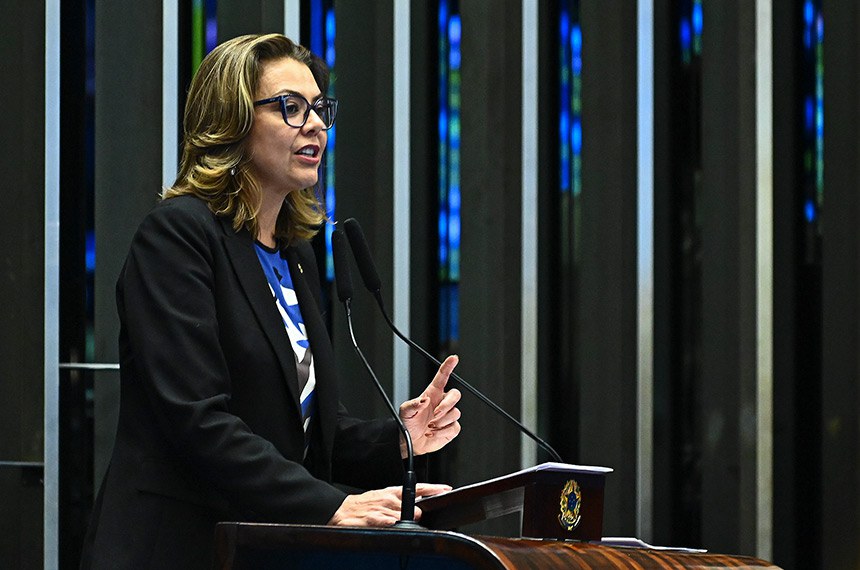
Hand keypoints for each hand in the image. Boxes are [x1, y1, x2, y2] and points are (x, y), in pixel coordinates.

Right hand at [327, 483, 451, 525]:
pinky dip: (389, 521)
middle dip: (418, 511)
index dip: (432, 489)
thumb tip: (420, 506)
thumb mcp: (384, 498)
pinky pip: (384, 520)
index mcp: (393, 492)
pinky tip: (392, 522)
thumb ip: (402, 502)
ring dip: (406, 518)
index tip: (445, 488)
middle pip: (412, 505)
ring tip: (408, 519)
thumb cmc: (365, 505)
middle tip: (419, 515)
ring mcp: (380, 508)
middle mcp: (389, 499)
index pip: (417, 488)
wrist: (341, 509)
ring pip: (400, 513)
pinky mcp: (371, 517)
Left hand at [399, 355, 461, 456]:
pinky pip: (454, 427)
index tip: (453, 358)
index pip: (442, 377)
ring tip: (429, 426)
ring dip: (441, 422)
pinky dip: (442, 432)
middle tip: (435, 414)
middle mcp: (441, 402)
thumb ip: (413, 404)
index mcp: (432, 394)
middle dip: (447, 404)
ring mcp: (448, 415)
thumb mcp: (405, 412)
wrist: (411, 442)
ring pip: (455, 413)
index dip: (448, 367)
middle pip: (455, 395)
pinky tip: (433, 433)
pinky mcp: (452, 428)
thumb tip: (423, 400)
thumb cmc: (408, 424)